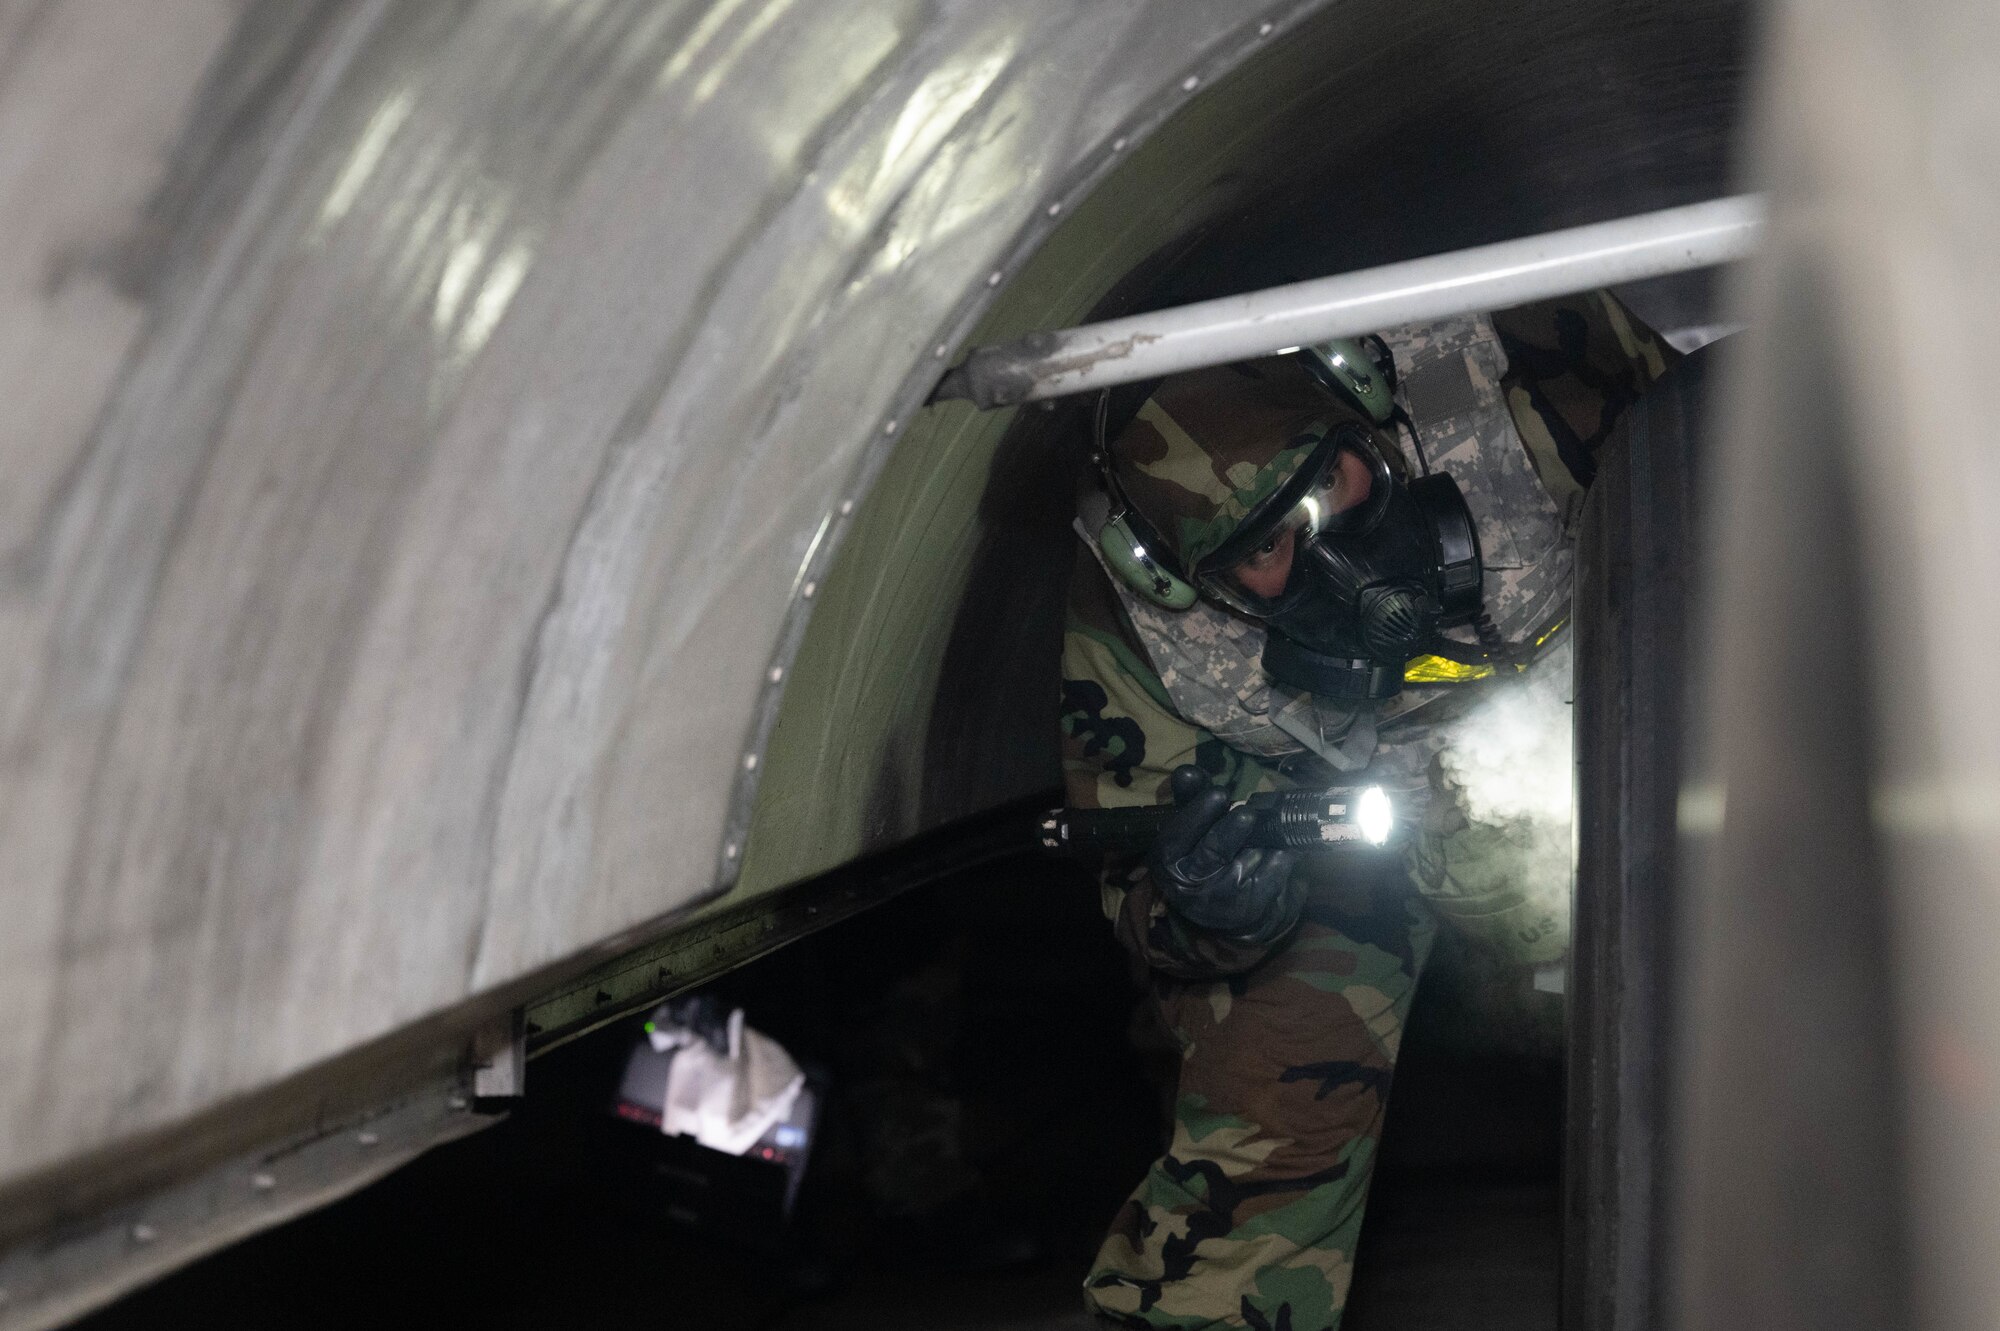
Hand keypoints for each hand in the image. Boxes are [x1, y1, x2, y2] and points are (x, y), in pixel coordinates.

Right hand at [1148, 766, 1301, 941]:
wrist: (1220, 904)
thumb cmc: (1200, 852)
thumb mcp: (1190, 826)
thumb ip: (1190, 797)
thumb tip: (1187, 770)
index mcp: (1166, 861)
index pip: (1176, 837)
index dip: (1197, 814)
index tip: (1219, 793)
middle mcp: (1188, 886)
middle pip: (1213, 853)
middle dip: (1232, 830)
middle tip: (1248, 813)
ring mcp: (1221, 900)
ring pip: (1246, 861)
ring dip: (1259, 841)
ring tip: (1265, 827)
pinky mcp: (1249, 908)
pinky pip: (1271, 875)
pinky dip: (1279, 857)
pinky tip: (1282, 846)